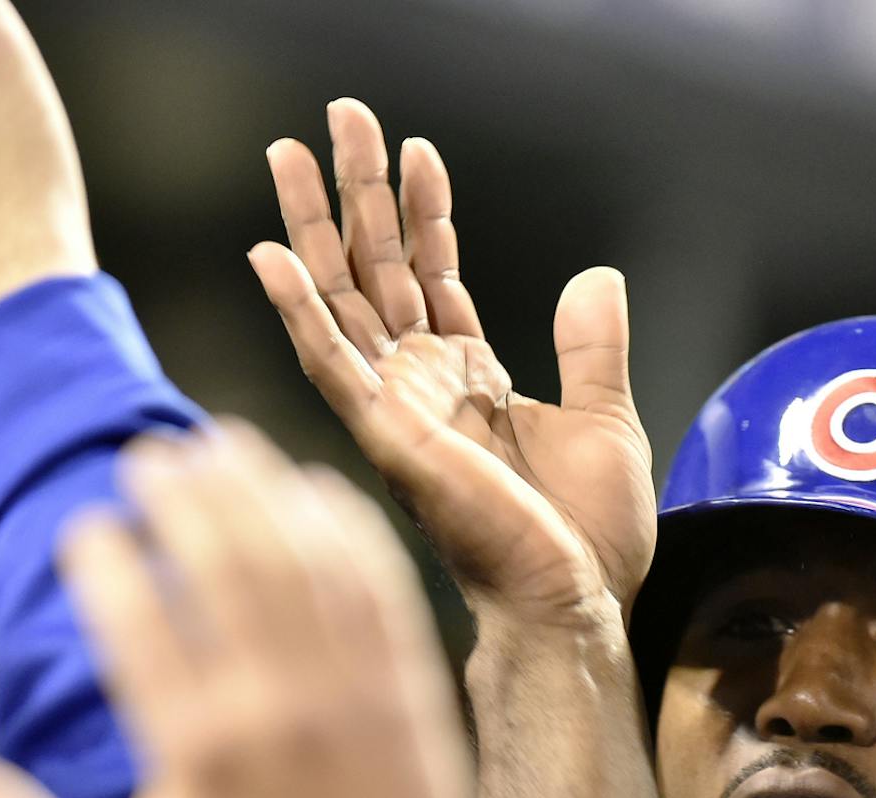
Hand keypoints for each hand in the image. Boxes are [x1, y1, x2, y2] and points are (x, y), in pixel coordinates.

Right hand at [0, 425, 472, 797]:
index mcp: (201, 760)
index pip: (139, 628)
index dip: (104, 564)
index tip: (83, 530)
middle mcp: (279, 715)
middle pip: (226, 568)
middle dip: (182, 497)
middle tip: (148, 457)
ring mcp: (353, 698)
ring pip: (303, 562)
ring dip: (259, 491)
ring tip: (220, 444)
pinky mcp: (408, 694)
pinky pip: (376, 588)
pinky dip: (342, 530)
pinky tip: (310, 491)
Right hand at [249, 99, 653, 627]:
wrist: (573, 601)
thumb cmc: (585, 537)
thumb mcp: (605, 418)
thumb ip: (591, 345)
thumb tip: (597, 275)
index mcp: (467, 381)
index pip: (433, 274)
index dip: (424, 212)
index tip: (418, 150)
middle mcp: (421, 388)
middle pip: (376, 268)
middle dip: (357, 191)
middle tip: (338, 118)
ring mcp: (396, 409)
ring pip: (343, 297)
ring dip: (315, 224)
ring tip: (290, 153)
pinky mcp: (386, 437)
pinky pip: (330, 363)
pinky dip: (298, 309)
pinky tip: (270, 254)